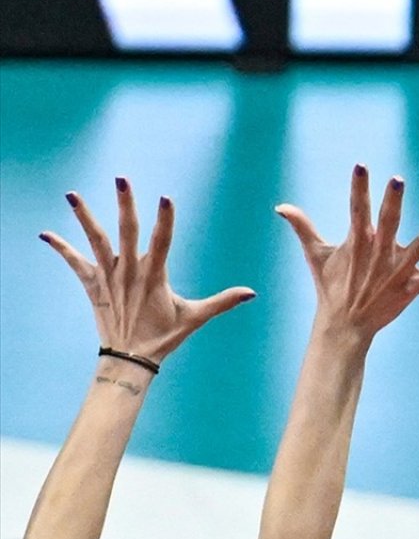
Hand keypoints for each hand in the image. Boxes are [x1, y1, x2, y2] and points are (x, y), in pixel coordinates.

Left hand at [38, 177, 255, 364]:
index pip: (162, 241)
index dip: (166, 219)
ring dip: (84, 217)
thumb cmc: (163, 336)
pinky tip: (46, 234)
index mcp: (155, 276)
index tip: (166, 198)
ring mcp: (109, 277)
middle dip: (125, 204)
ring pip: (96, 241)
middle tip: (122, 179)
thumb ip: (223, 302)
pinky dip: (61, 248)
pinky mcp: (93, 286)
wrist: (129, 358)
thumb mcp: (195, 318)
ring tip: (72, 195)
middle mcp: (129, 272)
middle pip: (127, 231)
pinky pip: (75, 263)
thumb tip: (252, 293)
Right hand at [275, 165, 418, 350]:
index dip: (359, 186)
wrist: (345, 325)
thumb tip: (281, 206)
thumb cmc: (331, 287)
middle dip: (392, 202)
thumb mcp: (316, 256)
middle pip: (387, 222)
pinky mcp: (410, 287)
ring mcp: (396, 270)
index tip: (361, 165)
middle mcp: (378, 253)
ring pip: (418, 248)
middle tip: (397, 181)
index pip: (356, 208)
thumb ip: (302, 228)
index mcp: (357, 241)